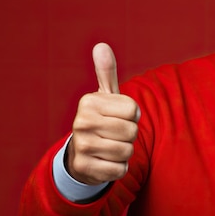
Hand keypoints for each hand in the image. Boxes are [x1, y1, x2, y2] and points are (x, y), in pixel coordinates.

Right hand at [66, 43, 139, 184]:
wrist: (81, 153)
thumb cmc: (101, 119)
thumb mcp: (105, 96)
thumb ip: (106, 72)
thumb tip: (102, 46)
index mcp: (89, 102)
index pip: (133, 110)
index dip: (133, 115)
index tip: (119, 116)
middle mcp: (81, 122)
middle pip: (131, 131)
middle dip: (130, 134)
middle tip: (115, 133)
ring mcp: (81, 146)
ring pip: (127, 151)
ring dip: (125, 152)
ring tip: (110, 146)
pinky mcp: (85, 168)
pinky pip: (120, 169)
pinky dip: (119, 167)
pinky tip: (106, 161)